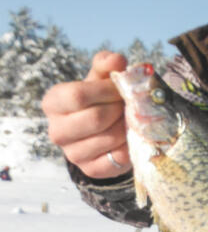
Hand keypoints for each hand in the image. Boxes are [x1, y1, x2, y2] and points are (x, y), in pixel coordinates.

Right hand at [42, 51, 131, 177]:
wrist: (103, 131)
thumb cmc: (99, 99)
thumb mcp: (100, 79)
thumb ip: (106, 65)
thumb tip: (117, 60)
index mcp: (53, 103)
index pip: (77, 96)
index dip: (105, 91)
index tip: (119, 89)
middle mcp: (56, 131)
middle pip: (95, 119)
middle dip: (119, 109)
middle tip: (128, 106)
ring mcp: (72, 154)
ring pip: (109, 138)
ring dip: (127, 126)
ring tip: (130, 119)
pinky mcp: (91, 170)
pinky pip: (117, 157)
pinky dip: (130, 145)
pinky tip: (129, 136)